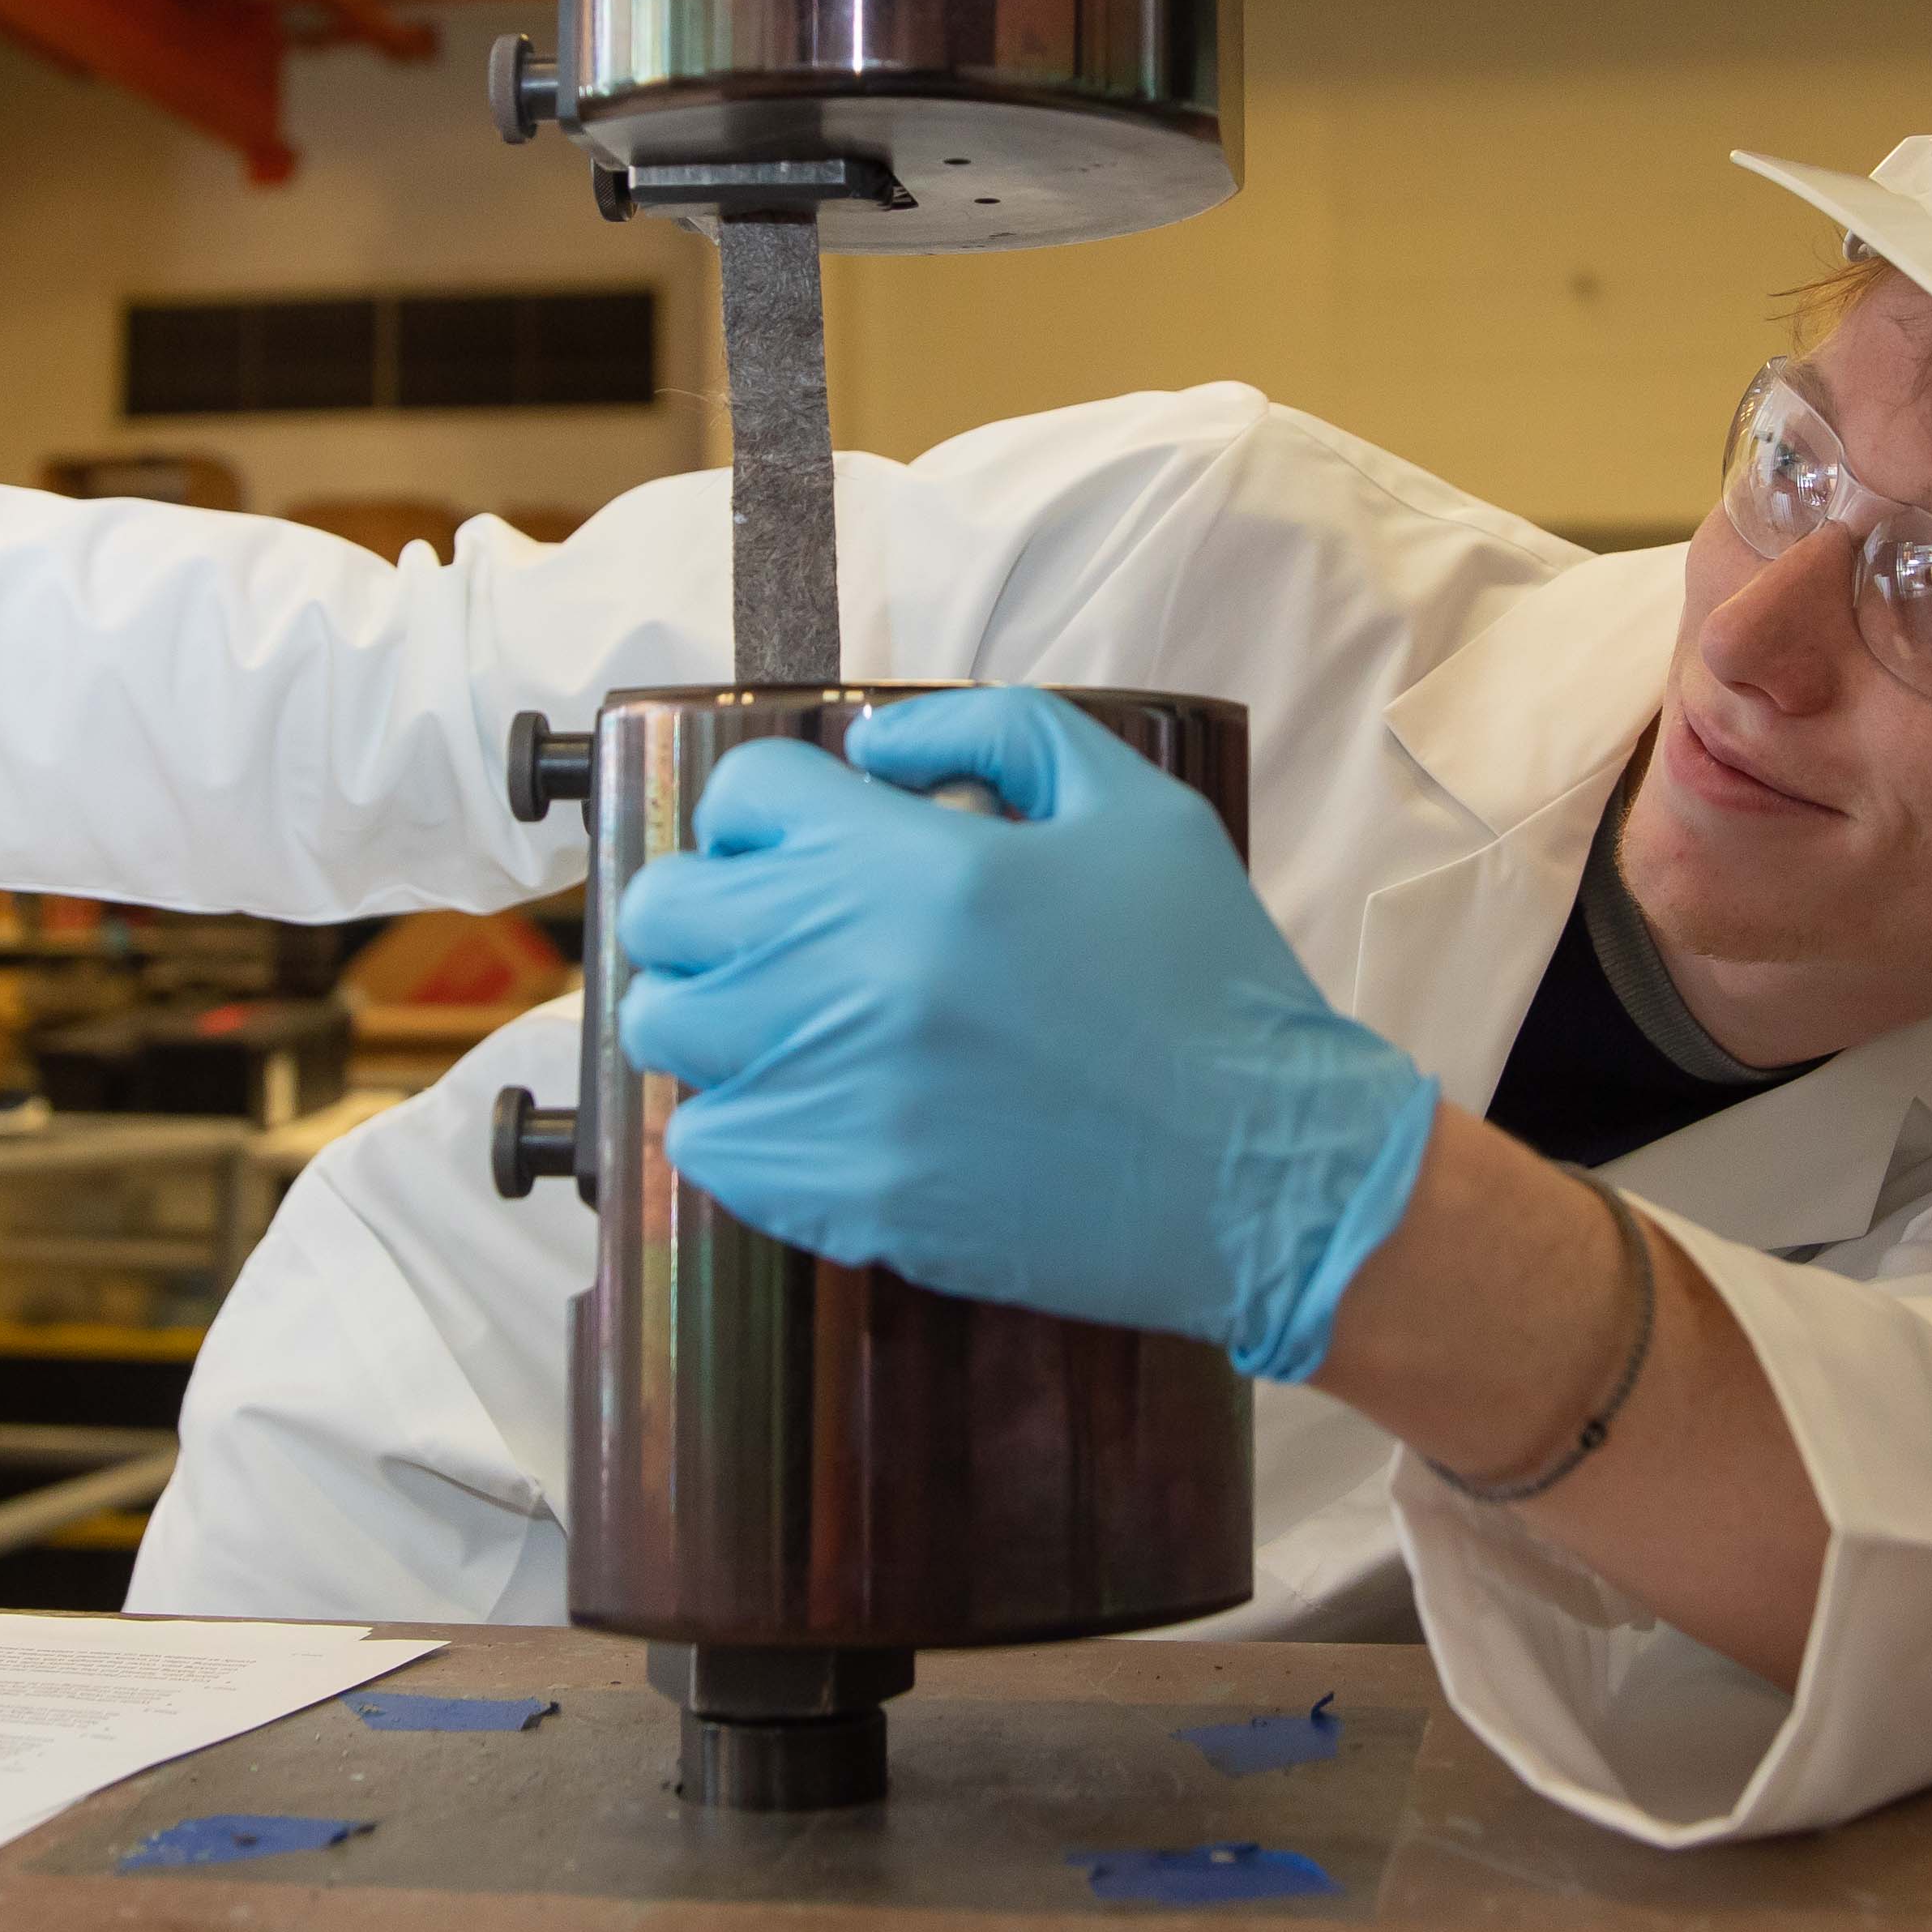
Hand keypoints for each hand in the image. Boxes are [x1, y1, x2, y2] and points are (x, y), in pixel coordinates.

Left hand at [611, 690, 1437, 1380]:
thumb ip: (999, 734)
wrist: (1265, 1175)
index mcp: (923, 866)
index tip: (806, 849)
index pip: (745, 799)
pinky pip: (705, 1148)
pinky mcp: (843, 1197)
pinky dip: (740, 1125)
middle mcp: (856, 972)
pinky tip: (816, 1114)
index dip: (769, 813)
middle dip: (710, 909)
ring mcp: (837, 1092)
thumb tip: (875, 749)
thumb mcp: (1137, 810)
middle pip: (666, 912)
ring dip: (712, 1016)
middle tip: (776, 936)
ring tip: (788, 1026)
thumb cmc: (1212, 989)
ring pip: (665, 1031)